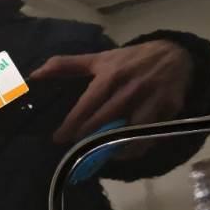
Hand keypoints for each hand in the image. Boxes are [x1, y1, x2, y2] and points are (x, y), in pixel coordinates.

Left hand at [30, 40, 191, 143]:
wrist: (175, 54)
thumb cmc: (130, 60)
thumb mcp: (100, 58)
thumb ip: (67, 65)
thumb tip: (35, 74)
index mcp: (111, 75)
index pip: (87, 104)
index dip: (72, 124)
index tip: (58, 138)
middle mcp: (130, 88)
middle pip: (106, 121)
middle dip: (89, 138)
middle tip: (76, 151)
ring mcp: (152, 100)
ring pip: (130, 132)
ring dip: (113, 148)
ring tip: (99, 155)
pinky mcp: (169, 109)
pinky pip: (150, 136)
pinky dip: (136, 148)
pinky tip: (123, 152)